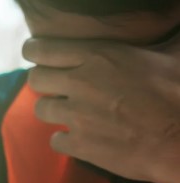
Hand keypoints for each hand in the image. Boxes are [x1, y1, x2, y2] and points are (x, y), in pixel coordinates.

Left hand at [23, 35, 179, 182]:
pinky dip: (65, 140)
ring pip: (40, 109)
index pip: (42, 50)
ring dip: (53, 110)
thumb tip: (168, 20)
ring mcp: (77, 116)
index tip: (35, 54)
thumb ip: (154, 40)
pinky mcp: (79, 145)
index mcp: (99, 55)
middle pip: (35, 79)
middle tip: (56, 85)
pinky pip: (54, 141)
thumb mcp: (169, 54)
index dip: (34, 51)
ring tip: (72, 111)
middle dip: (43, 81)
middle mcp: (81, 83)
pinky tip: (81, 137)